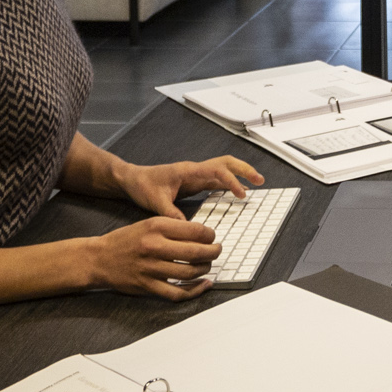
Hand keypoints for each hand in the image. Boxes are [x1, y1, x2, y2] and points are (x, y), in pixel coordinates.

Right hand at [90, 216, 222, 298]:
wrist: (98, 258)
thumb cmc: (126, 240)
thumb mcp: (148, 224)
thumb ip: (173, 227)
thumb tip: (202, 235)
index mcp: (156, 227)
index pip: (195, 231)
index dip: (210, 235)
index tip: (212, 237)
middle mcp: (154, 246)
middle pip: (196, 252)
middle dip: (213, 252)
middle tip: (217, 251)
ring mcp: (151, 268)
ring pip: (190, 273)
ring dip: (205, 270)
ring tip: (207, 266)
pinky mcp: (147, 286)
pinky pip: (177, 292)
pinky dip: (195, 291)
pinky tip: (203, 285)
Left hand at [116, 155, 259, 219]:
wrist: (132, 180)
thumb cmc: (142, 186)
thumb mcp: (155, 202)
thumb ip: (171, 214)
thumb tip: (187, 228)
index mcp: (189, 171)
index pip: (217, 171)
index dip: (232, 182)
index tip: (242, 194)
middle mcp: (195, 170)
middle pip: (226, 163)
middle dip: (244, 170)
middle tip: (260, 180)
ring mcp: (196, 175)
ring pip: (224, 168)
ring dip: (240, 174)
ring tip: (255, 183)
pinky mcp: (194, 181)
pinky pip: (217, 178)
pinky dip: (230, 182)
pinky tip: (236, 192)